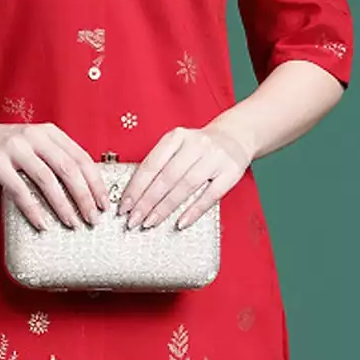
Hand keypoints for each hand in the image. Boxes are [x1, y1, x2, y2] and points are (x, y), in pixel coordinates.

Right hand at [0, 121, 109, 230]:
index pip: (81, 158)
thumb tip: (86, 190)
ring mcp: (15, 148)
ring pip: (47, 180)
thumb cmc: (7, 147)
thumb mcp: (36, 146)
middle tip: (92, 218)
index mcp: (50, 132)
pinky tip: (42, 223)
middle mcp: (35, 136)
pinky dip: (33, 209)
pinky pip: (19, 190)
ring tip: (72, 223)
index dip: (96, 182)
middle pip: (68, 169)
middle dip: (84, 196)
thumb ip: (57, 159)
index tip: (104, 203)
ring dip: (63, 205)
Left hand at [120, 124, 251, 229]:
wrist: (235, 136)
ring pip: (185, 186)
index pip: (151, 165)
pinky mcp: (230, 172)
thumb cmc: (199, 147)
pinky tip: (180, 222)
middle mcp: (195, 145)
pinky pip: (210, 195)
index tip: (125, 206)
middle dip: (147, 202)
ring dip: (165, 207)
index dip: (136, 188)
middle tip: (134, 219)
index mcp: (176, 137)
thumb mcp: (177, 146)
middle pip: (166, 177)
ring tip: (151, 222)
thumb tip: (135, 194)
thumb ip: (160, 164)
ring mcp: (214, 158)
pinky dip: (193, 211)